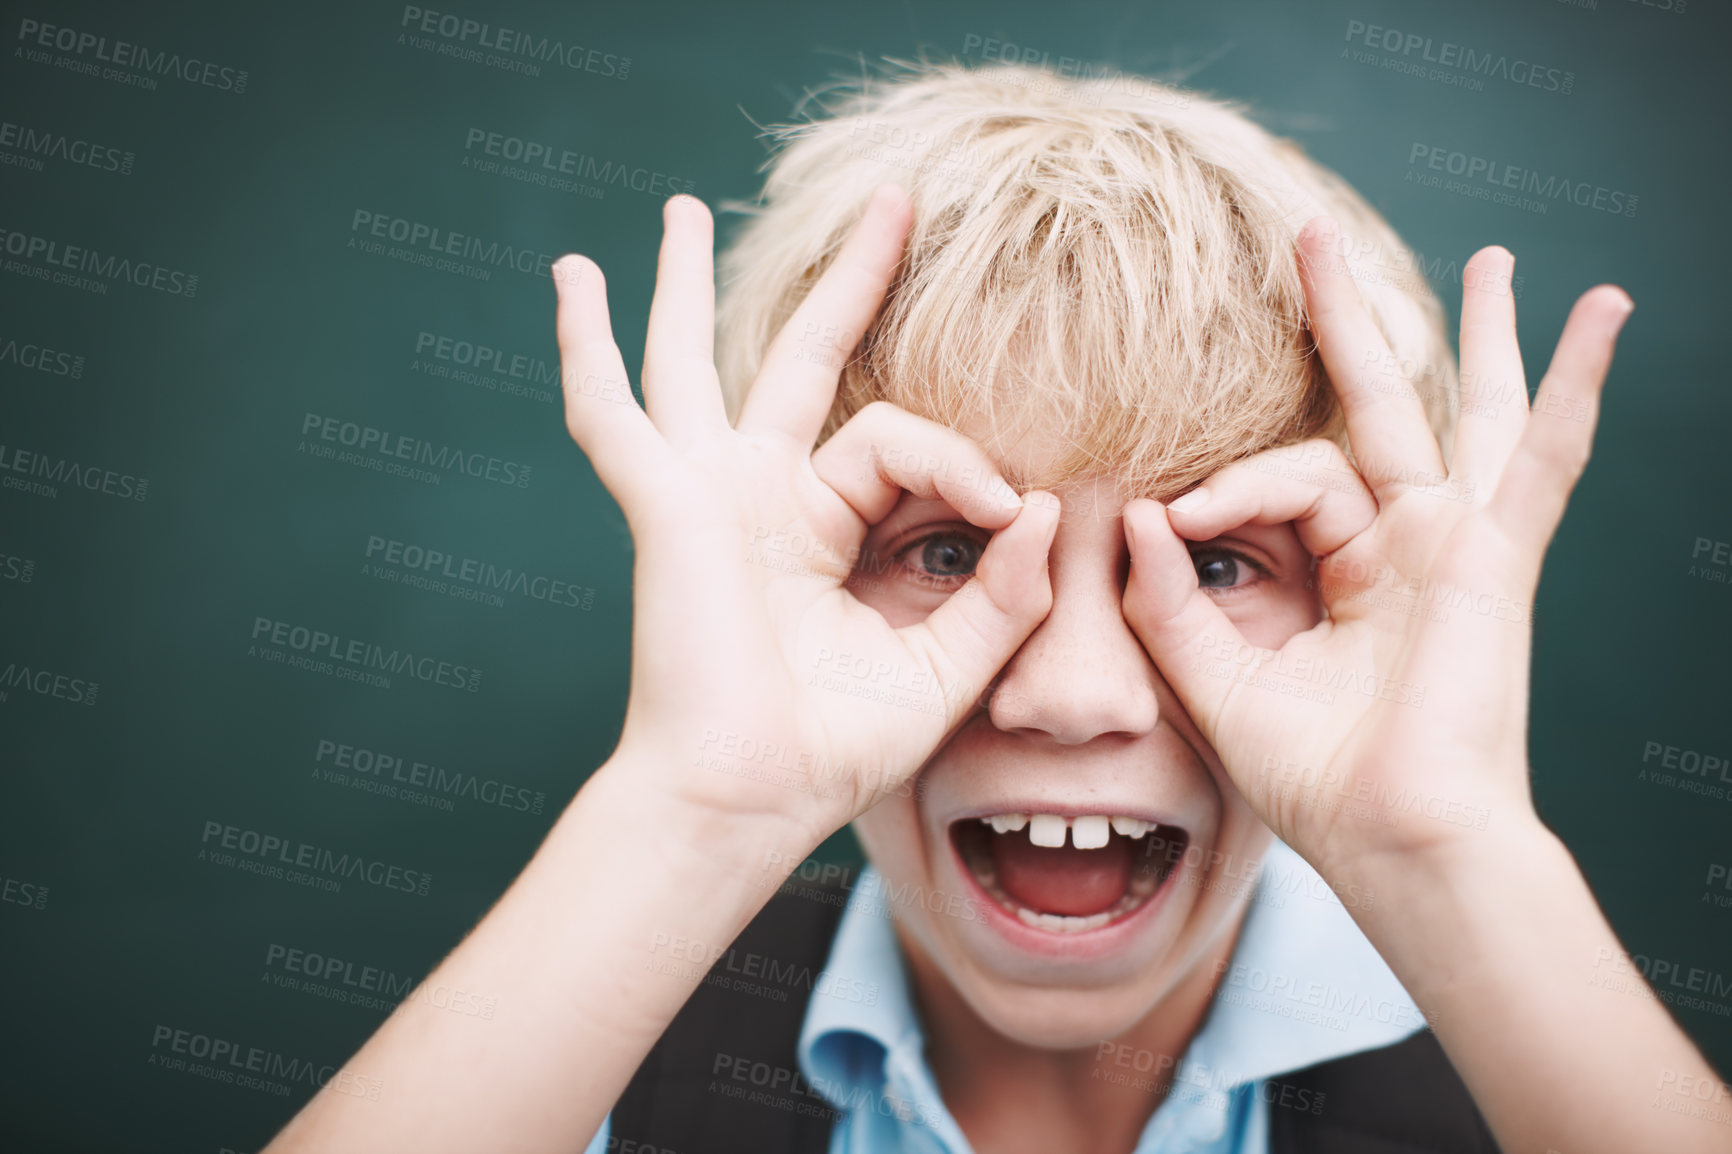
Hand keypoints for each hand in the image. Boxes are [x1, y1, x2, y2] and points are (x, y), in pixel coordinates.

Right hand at [554, 186, 1059, 849]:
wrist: (750, 800)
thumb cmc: (831, 749)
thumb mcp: (941, 666)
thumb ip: (998, 592)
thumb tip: (1042, 509)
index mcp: (819, 529)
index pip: (901, 441)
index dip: (965, 463)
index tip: (1012, 510)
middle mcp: (760, 497)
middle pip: (803, 356)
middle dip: (852, 277)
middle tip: (899, 199)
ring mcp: (705, 494)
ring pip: (692, 361)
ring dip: (682, 285)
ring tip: (677, 211)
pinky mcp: (666, 505)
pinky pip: (612, 414)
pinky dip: (587, 348)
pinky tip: (572, 279)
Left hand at [1121, 217, 1632, 879]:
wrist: (1393, 843)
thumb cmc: (1317, 782)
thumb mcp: (1217, 681)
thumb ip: (1173, 600)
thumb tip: (1144, 515)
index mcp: (1350, 572)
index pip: (1283, 482)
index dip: (1222, 490)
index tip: (1173, 522)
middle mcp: (1409, 546)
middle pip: (1377, 405)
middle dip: (1343, 320)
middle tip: (1309, 236)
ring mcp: (1458, 544)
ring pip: (1464, 410)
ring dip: (1480, 332)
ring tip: (1499, 260)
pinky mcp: (1494, 556)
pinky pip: (1543, 456)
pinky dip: (1574, 384)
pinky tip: (1604, 314)